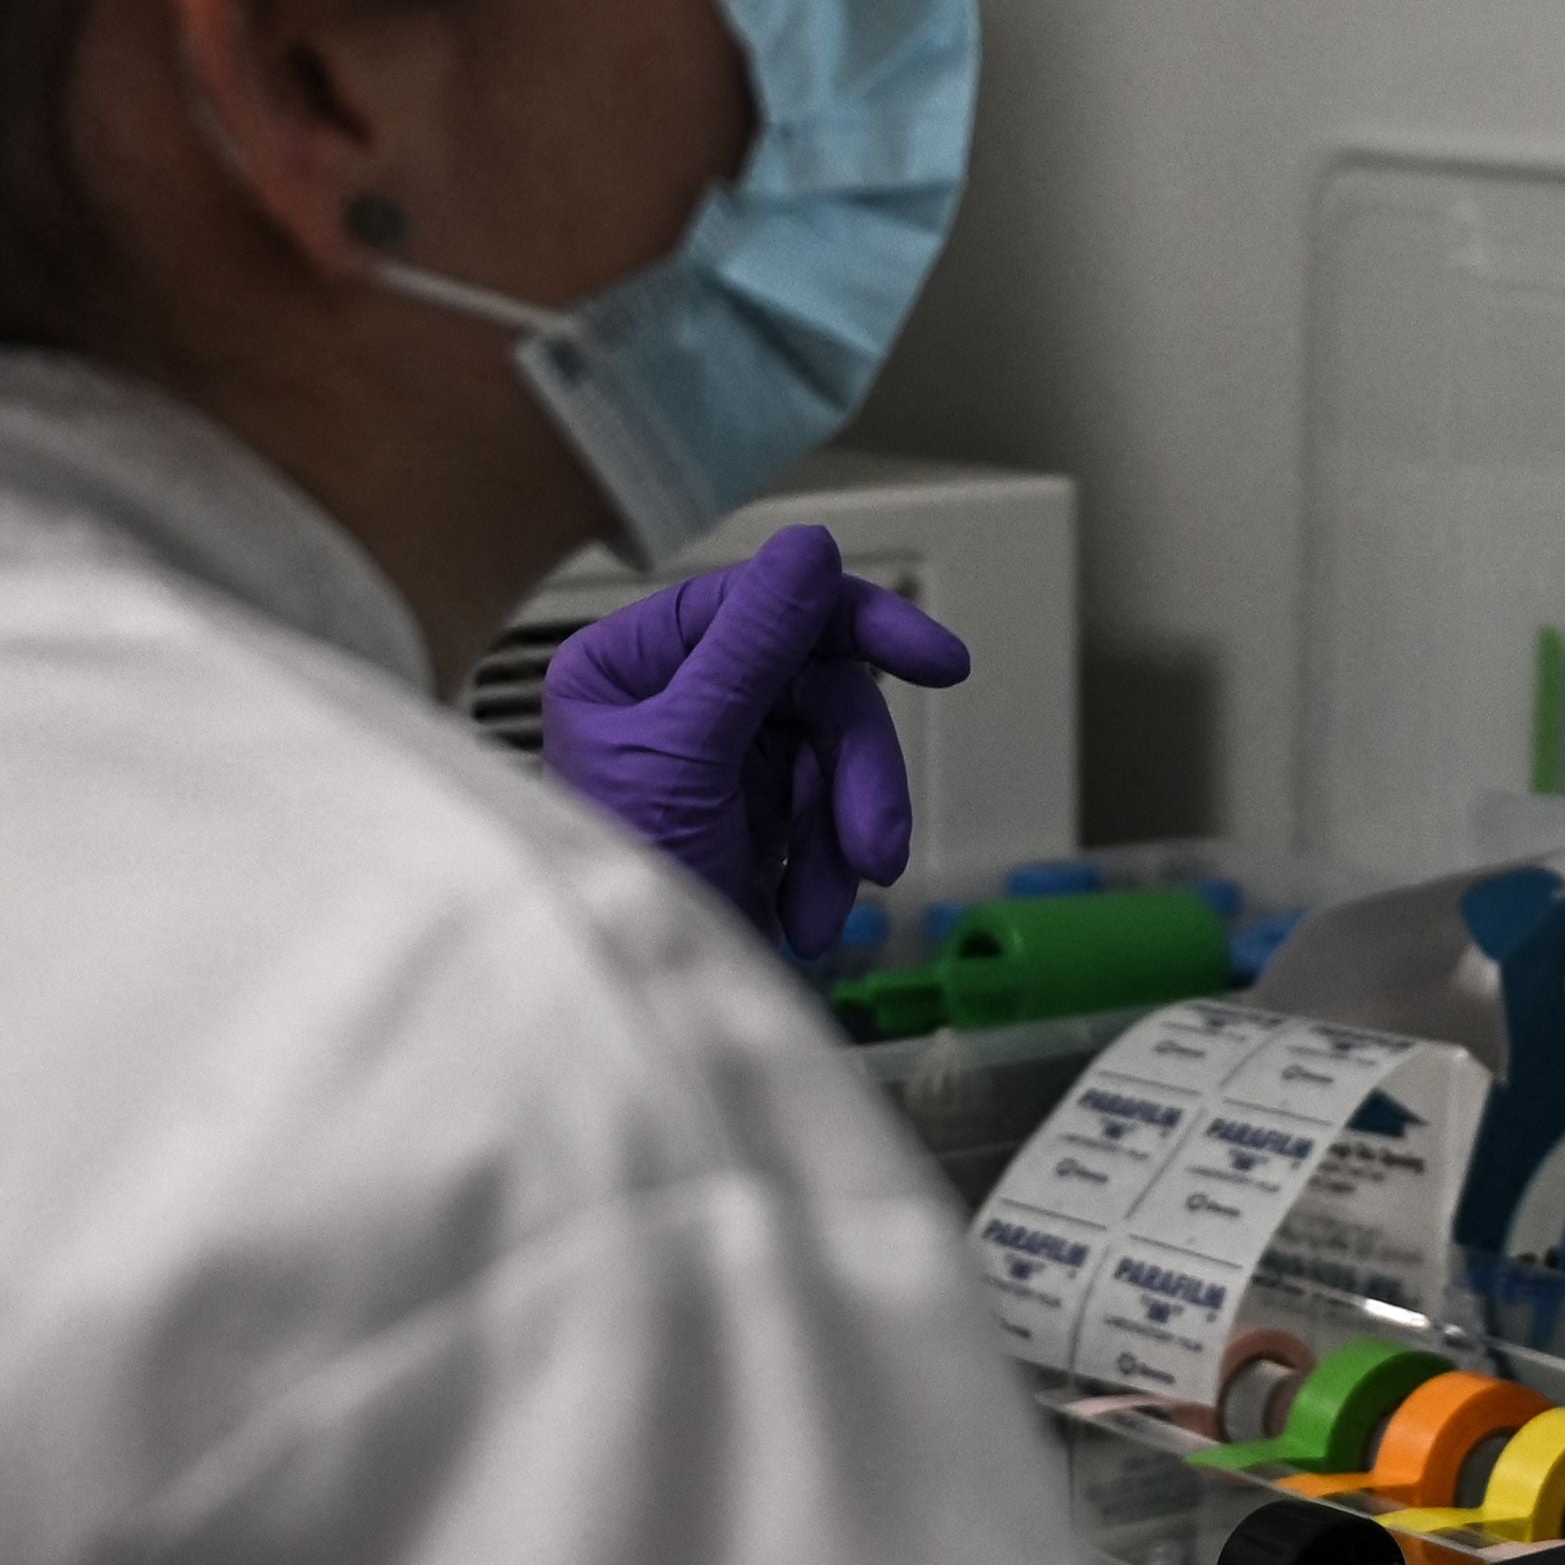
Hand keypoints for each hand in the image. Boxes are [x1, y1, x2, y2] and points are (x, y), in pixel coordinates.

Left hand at [537, 524, 971, 957]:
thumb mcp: (690, 754)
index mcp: (632, 666)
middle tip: (875, 844)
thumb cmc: (627, 888)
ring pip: (836, 752)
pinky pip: (832, 810)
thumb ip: (752, 645)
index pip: (764, 605)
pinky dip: (831, 865)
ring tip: (825, 902)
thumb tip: (810, 545)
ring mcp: (720, 761)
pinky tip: (805, 915)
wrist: (644, 1019)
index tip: (936, 658)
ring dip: (845, 831)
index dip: (857, 624)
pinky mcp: (757, 819)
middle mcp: (674, 701)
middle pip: (816, 688)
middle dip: (851, 772)